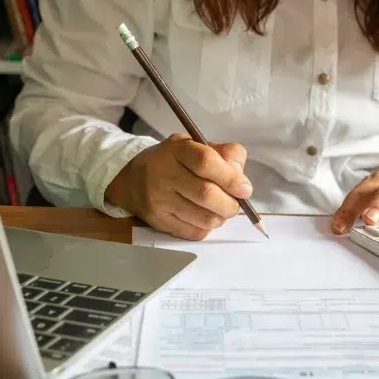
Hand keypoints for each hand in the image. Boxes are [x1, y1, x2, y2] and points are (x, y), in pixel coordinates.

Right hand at [105, 134, 251, 239]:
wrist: (134, 180)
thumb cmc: (175, 161)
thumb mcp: (197, 146)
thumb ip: (224, 155)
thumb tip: (241, 180)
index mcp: (176, 149)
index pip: (206, 162)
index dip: (230, 178)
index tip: (245, 189)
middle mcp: (163, 173)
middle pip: (206, 194)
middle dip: (230, 203)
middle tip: (235, 204)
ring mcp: (158, 200)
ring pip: (204, 218)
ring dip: (220, 217)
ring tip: (219, 210)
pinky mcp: (158, 221)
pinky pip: (194, 232)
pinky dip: (206, 227)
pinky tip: (203, 216)